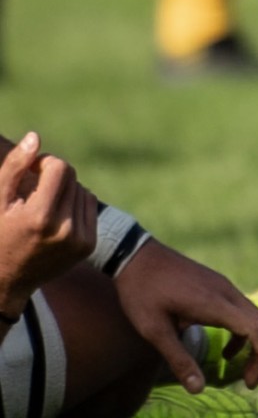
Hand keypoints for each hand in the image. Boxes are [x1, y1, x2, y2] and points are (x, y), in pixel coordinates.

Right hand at [0, 132, 97, 315]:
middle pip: (72, 178)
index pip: (60, 168)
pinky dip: (74, 205)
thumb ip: (15, 167)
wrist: (6, 280)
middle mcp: (64, 230)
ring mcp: (79, 240)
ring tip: (42, 208)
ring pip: (82, 190)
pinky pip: (89, 206)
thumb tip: (35, 137)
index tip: (30, 172)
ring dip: (64, 191)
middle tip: (33, 193)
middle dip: (53, 178)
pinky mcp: (88, 245)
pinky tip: (55, 218)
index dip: (44, 163)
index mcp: (40, 217)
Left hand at [112, 240, 257, 393]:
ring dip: (254, 345)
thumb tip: (198, 390)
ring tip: (238, 369)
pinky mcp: (219, 286)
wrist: (136, 255)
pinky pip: (243, 311)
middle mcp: (227, 293)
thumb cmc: (141, 293)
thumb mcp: (154, 331)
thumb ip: (179, 359)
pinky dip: (244, 333)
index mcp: (215, 304)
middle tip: (250, 382)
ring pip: (256, 317)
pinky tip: (225, 350)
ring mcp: (225, 287)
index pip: (256, 330)